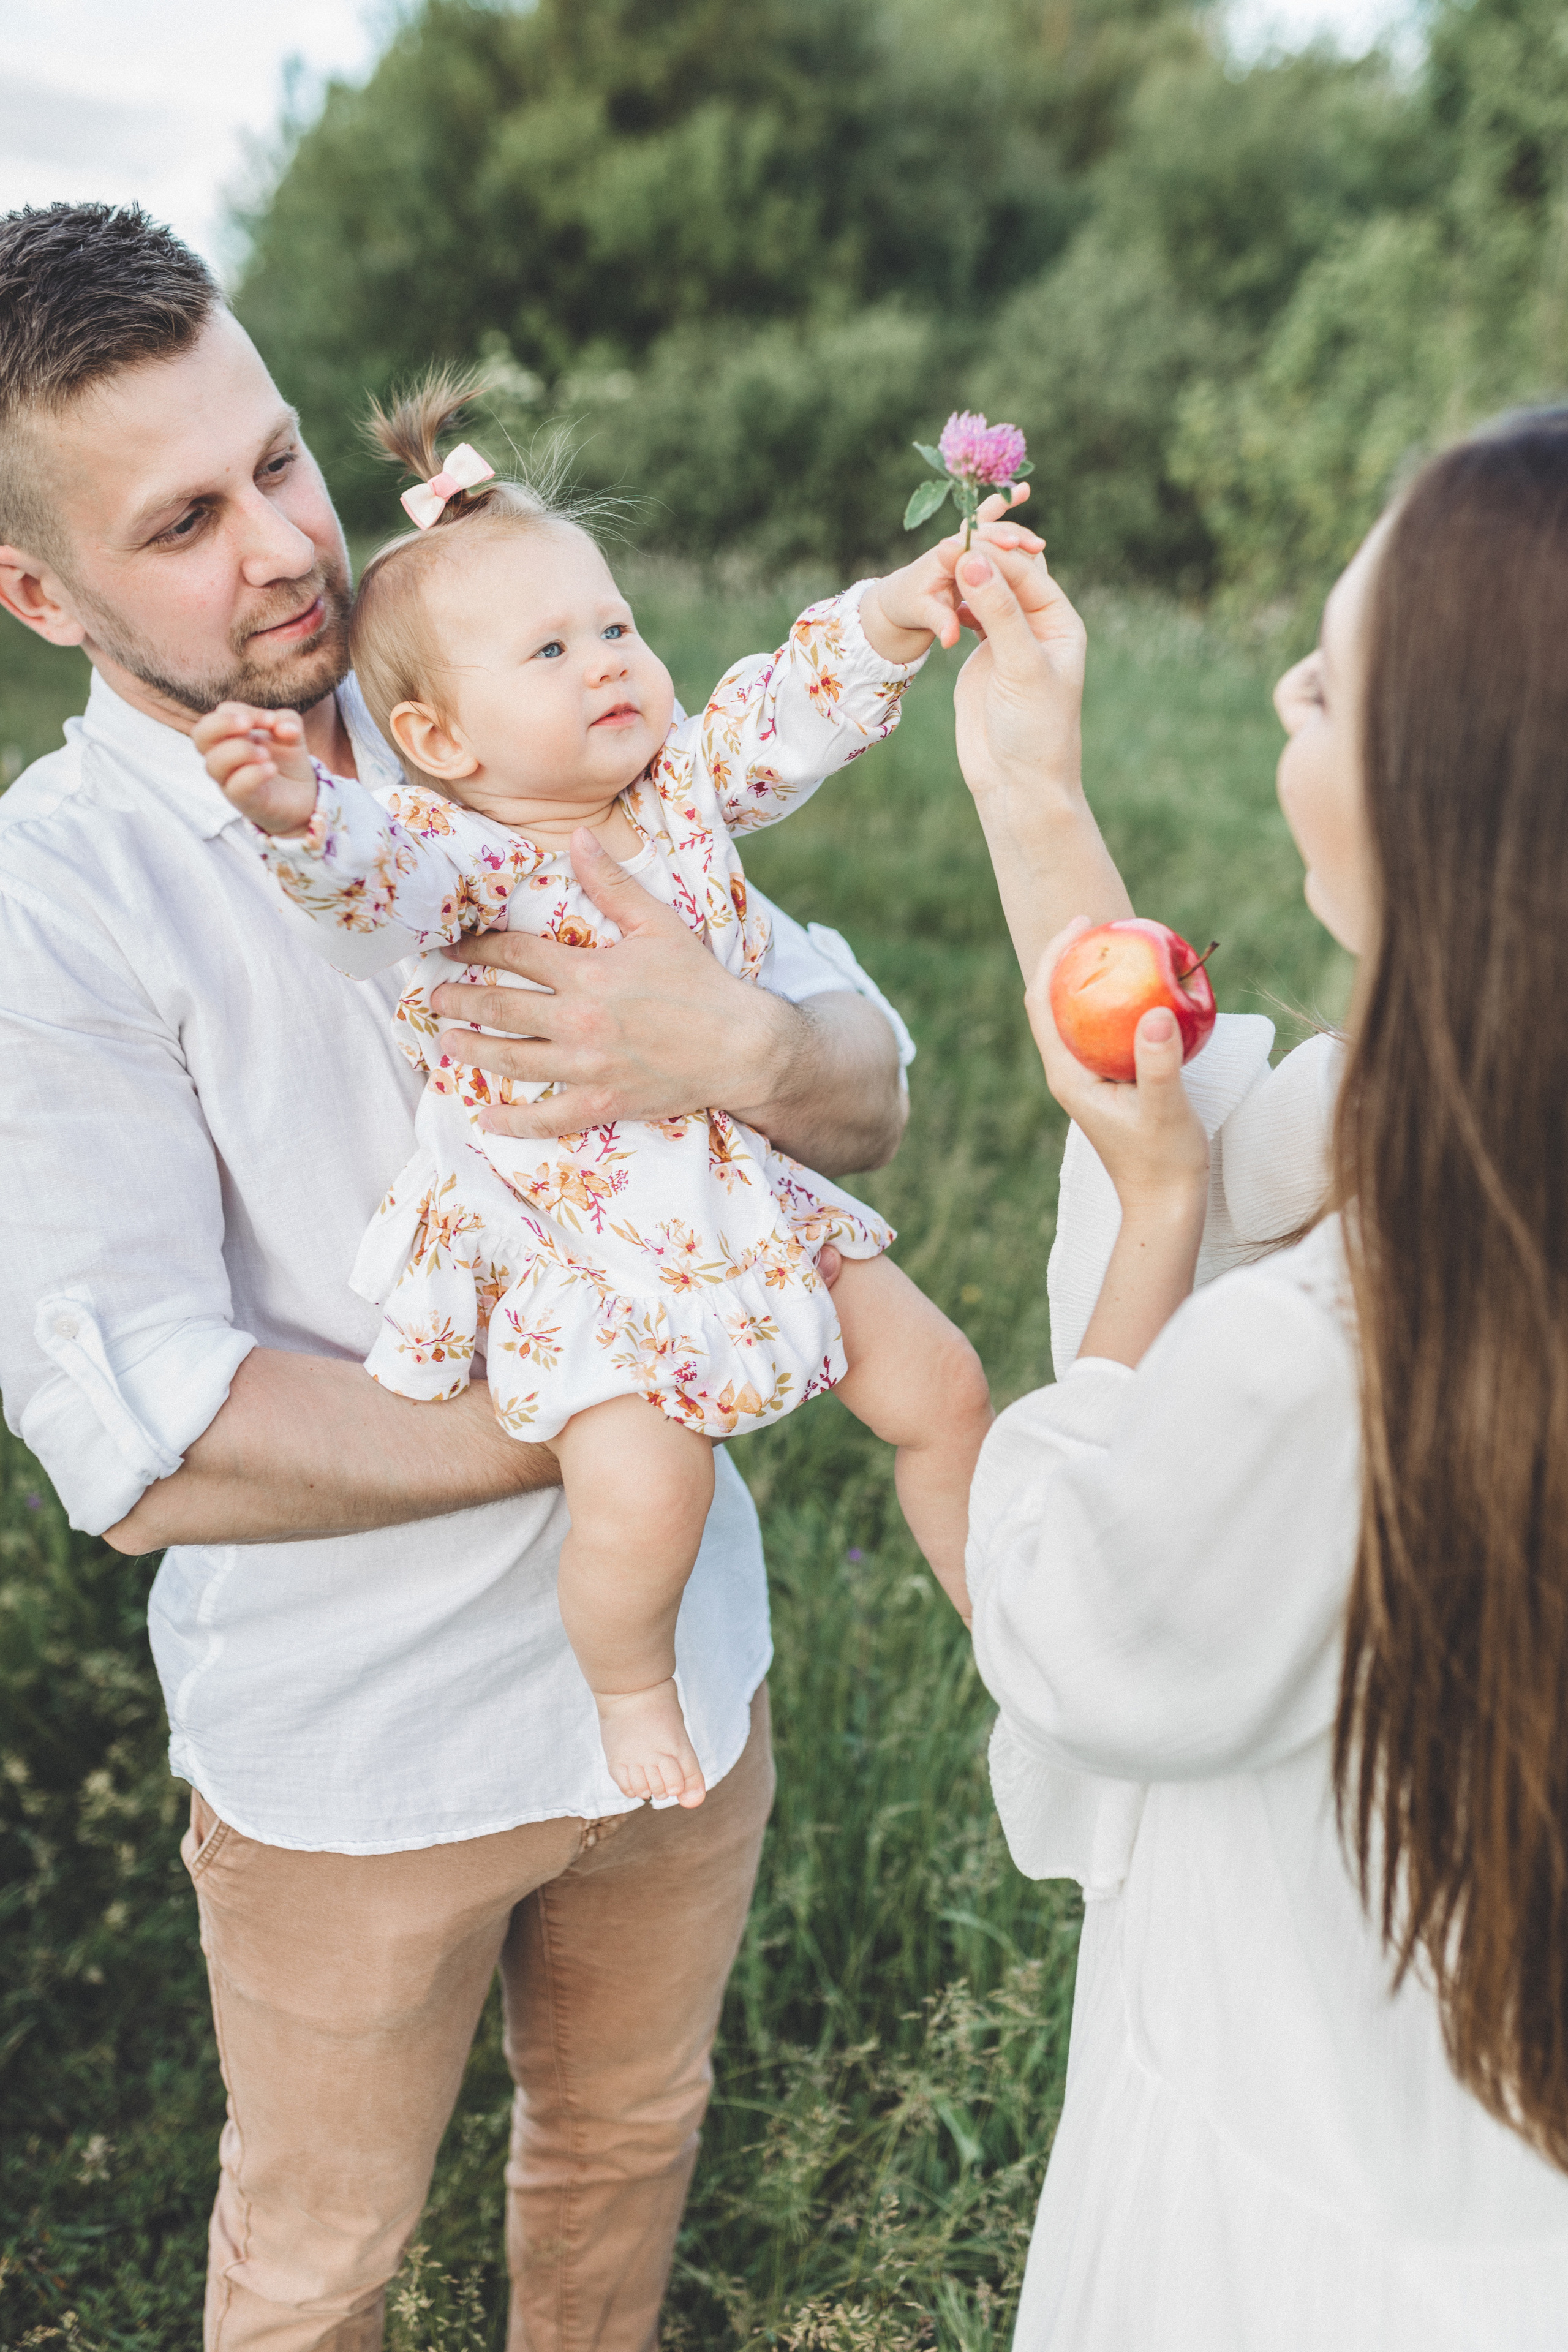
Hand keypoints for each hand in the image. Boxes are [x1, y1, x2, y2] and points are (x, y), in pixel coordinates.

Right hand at [194, 703, 317, 835]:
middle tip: (248, 725)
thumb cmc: (286, 761)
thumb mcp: (292, 734)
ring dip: (241, 751)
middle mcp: (224, 755)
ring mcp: (230, 779)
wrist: (300, 796)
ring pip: (214, 763)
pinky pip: (236, 787)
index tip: (271, 721)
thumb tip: (285, 728)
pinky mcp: (244, 800)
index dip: (246, 712)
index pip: (224, 712)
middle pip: (200, 735)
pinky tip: (271, 769)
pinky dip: (254, 774)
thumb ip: (289, 721)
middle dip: (222, 724)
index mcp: (232, 734)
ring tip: (266, 755)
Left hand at [431, 827, 798, 1137]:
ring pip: (511, 1059)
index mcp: (588, 972)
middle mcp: (578, 1019)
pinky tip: (484, 1118)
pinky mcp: (601, 1101)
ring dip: (471, 1050)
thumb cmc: (700, 983)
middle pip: (501, 1006)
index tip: (453, 948)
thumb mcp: (658, 925)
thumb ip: (612, 884)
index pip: (515, 954)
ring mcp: (587, 1065)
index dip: (478, 948)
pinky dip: (512, 1121)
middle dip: (461, 999)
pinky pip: (547, 1117)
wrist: (741, 1046)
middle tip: (435, 997)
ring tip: (446, 1041)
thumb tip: (579, 838)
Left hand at [859, 491, 1043, 663]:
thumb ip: (939, 623)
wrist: (900, 598)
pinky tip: (1025, 491)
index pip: (970, 546)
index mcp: (941, 558)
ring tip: (1038, 545)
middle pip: (985, 532)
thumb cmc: (910, 606)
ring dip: (1015, 531)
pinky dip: (1006, 511)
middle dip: (1009, 536)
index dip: (993, 545)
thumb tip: (950, 638)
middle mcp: (952, 544)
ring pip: (992, 527)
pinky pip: (991, 526)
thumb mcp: (922, 616)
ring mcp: (962, 542)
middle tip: (1035, 547)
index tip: (1013, 549)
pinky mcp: (971, 546)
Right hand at [951, 539, 1084, 804]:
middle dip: (977, 560)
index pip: (1025, 573)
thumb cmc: (1034, 729)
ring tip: (934, 566)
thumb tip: (974, 560)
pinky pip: (969, 614)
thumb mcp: (1021, 667)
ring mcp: (1008, 639)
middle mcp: (1036, 625)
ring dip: (963, 579)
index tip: (960, 543)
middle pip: (1006, 576)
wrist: (1016, 782)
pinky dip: (954, 602)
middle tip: (941, 548)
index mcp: (1058, 621)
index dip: (994, 556)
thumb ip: (999, 613)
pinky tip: (937, 596)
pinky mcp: (984, 656)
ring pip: (986, 592)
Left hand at [1026, 921, 1209, 1215]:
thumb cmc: (1164, 1160)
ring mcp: (1087, 1076)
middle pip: (1053, 1000)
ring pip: (1078, 1014)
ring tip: (1122, 943)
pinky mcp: (1108, 1081)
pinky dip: (1116, 1002)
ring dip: (1091, 977)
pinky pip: (1104, 1029)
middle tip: (1104, 921)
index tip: (1082, 922)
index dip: (1053, 956)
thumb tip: (1154, 1012)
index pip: (1043, 1002)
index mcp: (1066, 1074)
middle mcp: (1068, 1071)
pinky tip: (1146, 987)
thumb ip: (1159, 1062)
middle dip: (1070, 957)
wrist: (1165, 1202)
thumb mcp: (1166, 1108)